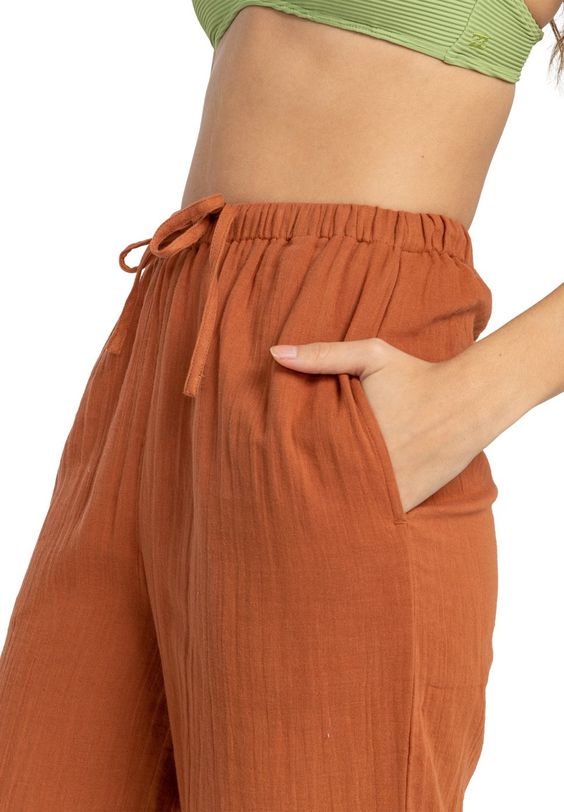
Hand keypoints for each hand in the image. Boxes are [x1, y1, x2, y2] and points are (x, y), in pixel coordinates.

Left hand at [269, 338, 484, 513]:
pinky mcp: (407, 501)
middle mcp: (365, 466)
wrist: (467, 401)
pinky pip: (377, 517)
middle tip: (284, 495)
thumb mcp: (369, 356)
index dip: (286, 462)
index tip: (272, 465)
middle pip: (321, 486)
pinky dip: (363, 518)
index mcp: (346, 434)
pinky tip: (348, 520)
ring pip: (347, 507)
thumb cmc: (416, 375)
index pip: (302, 457)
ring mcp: (387, 488)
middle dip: (306, 488)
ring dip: (333, 508)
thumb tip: (274, 353)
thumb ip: (322, 355)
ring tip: (309, 515)